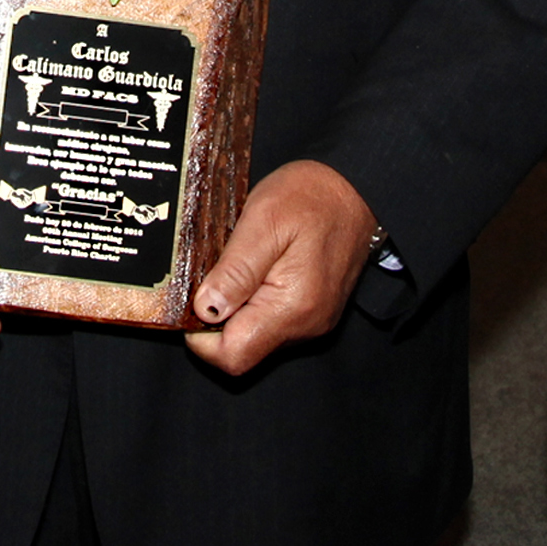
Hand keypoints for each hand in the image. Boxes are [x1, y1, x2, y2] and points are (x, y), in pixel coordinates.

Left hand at [183, 159, 377, 375]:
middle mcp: (304, 325)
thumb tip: (205, 309)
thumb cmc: (312, 198)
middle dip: (216, 319)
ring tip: (237, 264)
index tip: (190, 302)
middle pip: (242, 349)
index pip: (234, 356)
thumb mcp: (264, 222)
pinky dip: (252, 301)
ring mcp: (311, 321)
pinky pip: (271, 321)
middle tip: (213, 273)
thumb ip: (235, 271)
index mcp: (292, 308)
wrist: (355, 190)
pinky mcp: (312, 312)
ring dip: (235, 308)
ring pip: (255, 335)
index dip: (201, 337)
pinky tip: (253, 268)